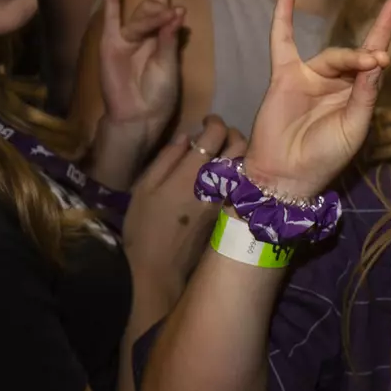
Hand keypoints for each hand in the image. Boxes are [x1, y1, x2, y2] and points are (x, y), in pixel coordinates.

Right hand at [97, 0, 183, 139]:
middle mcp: (144, 33)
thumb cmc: (159, 93)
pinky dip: (112, 2)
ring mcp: (126, 37)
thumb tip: (177, 11)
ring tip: (165, 13)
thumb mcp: (169, 64)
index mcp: (162, 37)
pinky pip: (111, 20)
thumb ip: (169, 38)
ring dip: (153, 14)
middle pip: (152, 5)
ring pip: (140, 17)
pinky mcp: (111, 44)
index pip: (164, 3)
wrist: (138, 115)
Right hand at [123, 114, 245, 294]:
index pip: (217, 133)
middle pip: (241, 145)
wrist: (160, 269)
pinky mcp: (234, 212)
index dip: (215, 121)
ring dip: (239, 153)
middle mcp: (217, 182)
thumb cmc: (145, 227)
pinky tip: (226, 176)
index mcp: (192, 171)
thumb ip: (166, 159)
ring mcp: (229, 198)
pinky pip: (244, 183)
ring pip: (247, 164)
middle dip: (232, 133)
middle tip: (219, 135)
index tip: (207, 121)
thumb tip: (186, 137)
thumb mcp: (144, 188)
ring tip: (223, 154)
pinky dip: (239, 172)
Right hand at [242, 0, 390, 198]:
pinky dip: (283, 18)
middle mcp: (336, 83)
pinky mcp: (285, 76)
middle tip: (379, 59)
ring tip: (365, 61)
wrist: (287, 174)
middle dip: (367, 55)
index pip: (374, 61)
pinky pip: (282, 43)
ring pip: (332, 56)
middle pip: (355, 57)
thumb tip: (377, 61)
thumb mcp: (355, 126)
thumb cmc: (326, 156)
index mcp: (357, 96)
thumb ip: (365, 93)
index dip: (384, 36)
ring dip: (348, 56)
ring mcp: (310, 77)